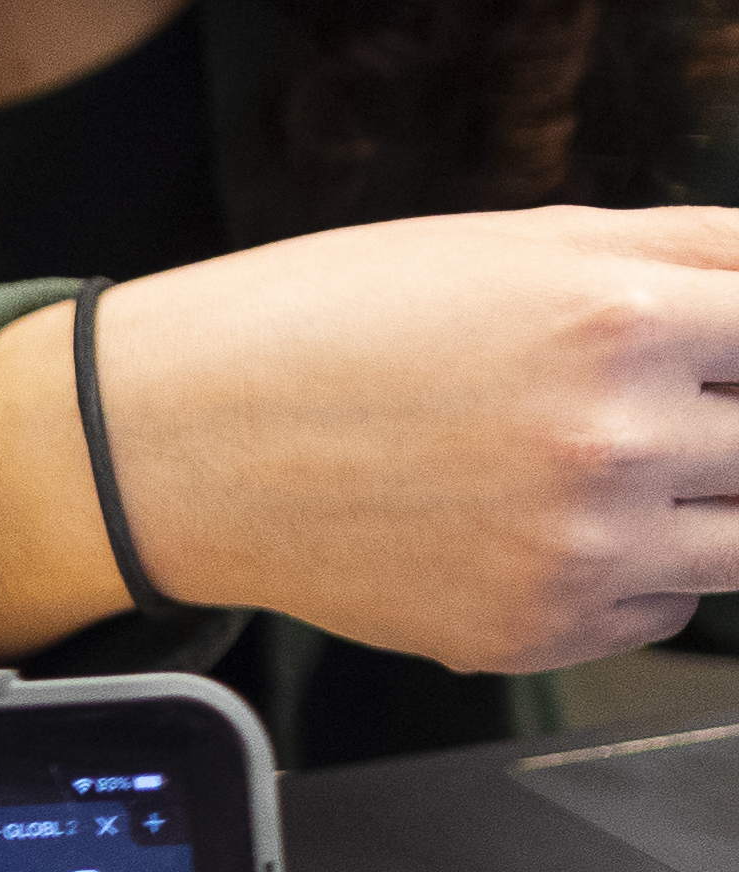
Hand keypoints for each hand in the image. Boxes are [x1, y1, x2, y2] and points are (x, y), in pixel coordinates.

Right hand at [0, 209, 738, 672]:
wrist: (187, 442)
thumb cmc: (339, 326)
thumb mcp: (535, 240)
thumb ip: (701, 252)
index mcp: (622, 320)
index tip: (725, 364)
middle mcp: (609, 444)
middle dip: (728, 423)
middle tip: (677, 408)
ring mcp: (573, 551)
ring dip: (712, 502)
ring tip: (633, 462)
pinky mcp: (528, 630)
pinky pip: (663, 612)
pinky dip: (647, 572)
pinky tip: (565, 520)